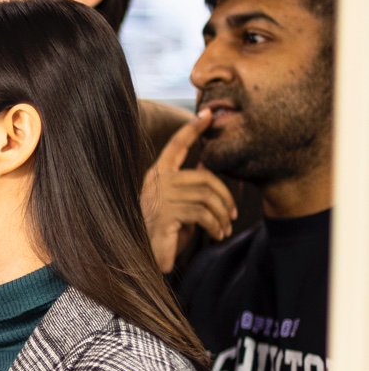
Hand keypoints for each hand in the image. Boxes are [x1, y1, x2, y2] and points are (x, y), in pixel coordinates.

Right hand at [141, 109, 236, 272]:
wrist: (140, 256)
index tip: (206, 114)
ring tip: (223, 230)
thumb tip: (207, 166)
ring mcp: (159, 198)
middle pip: (204, 177)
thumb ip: (189, 187)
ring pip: (206, 197)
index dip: (191, 129)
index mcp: (157, 174)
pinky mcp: (165, 215)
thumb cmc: (161, 230)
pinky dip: (215, 225)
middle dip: (225, 197)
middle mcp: (156, 182)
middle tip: (232, 215)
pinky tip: (216, 235)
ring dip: (221, 215)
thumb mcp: (177, 204)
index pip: (176, 145)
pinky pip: (202, 214)